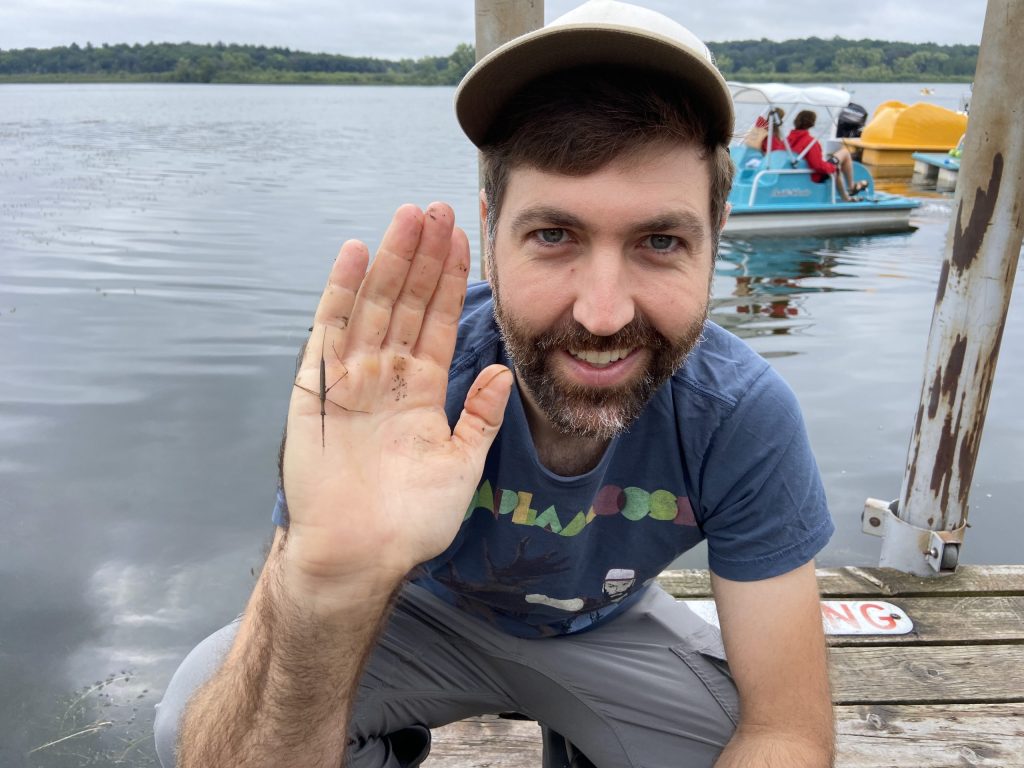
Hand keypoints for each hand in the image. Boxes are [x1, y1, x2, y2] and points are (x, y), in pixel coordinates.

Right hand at [281, 203, 510, 596]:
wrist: (360, 555)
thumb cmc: (410, 520)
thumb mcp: (461, 464)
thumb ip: (478, 415)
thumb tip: (498, 369)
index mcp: (421, 390)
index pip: (439, 321)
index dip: (451, 280)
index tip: (465, 238)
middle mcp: (386, 375)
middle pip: (408, 302)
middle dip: (423, 256)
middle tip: (437, 208)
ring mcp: (350, 377)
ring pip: (374, 305)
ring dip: (391, 261)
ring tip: (408, 216)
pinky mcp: (316, 388)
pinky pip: (329, 331)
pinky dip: (341, 292)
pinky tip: (356, 253)